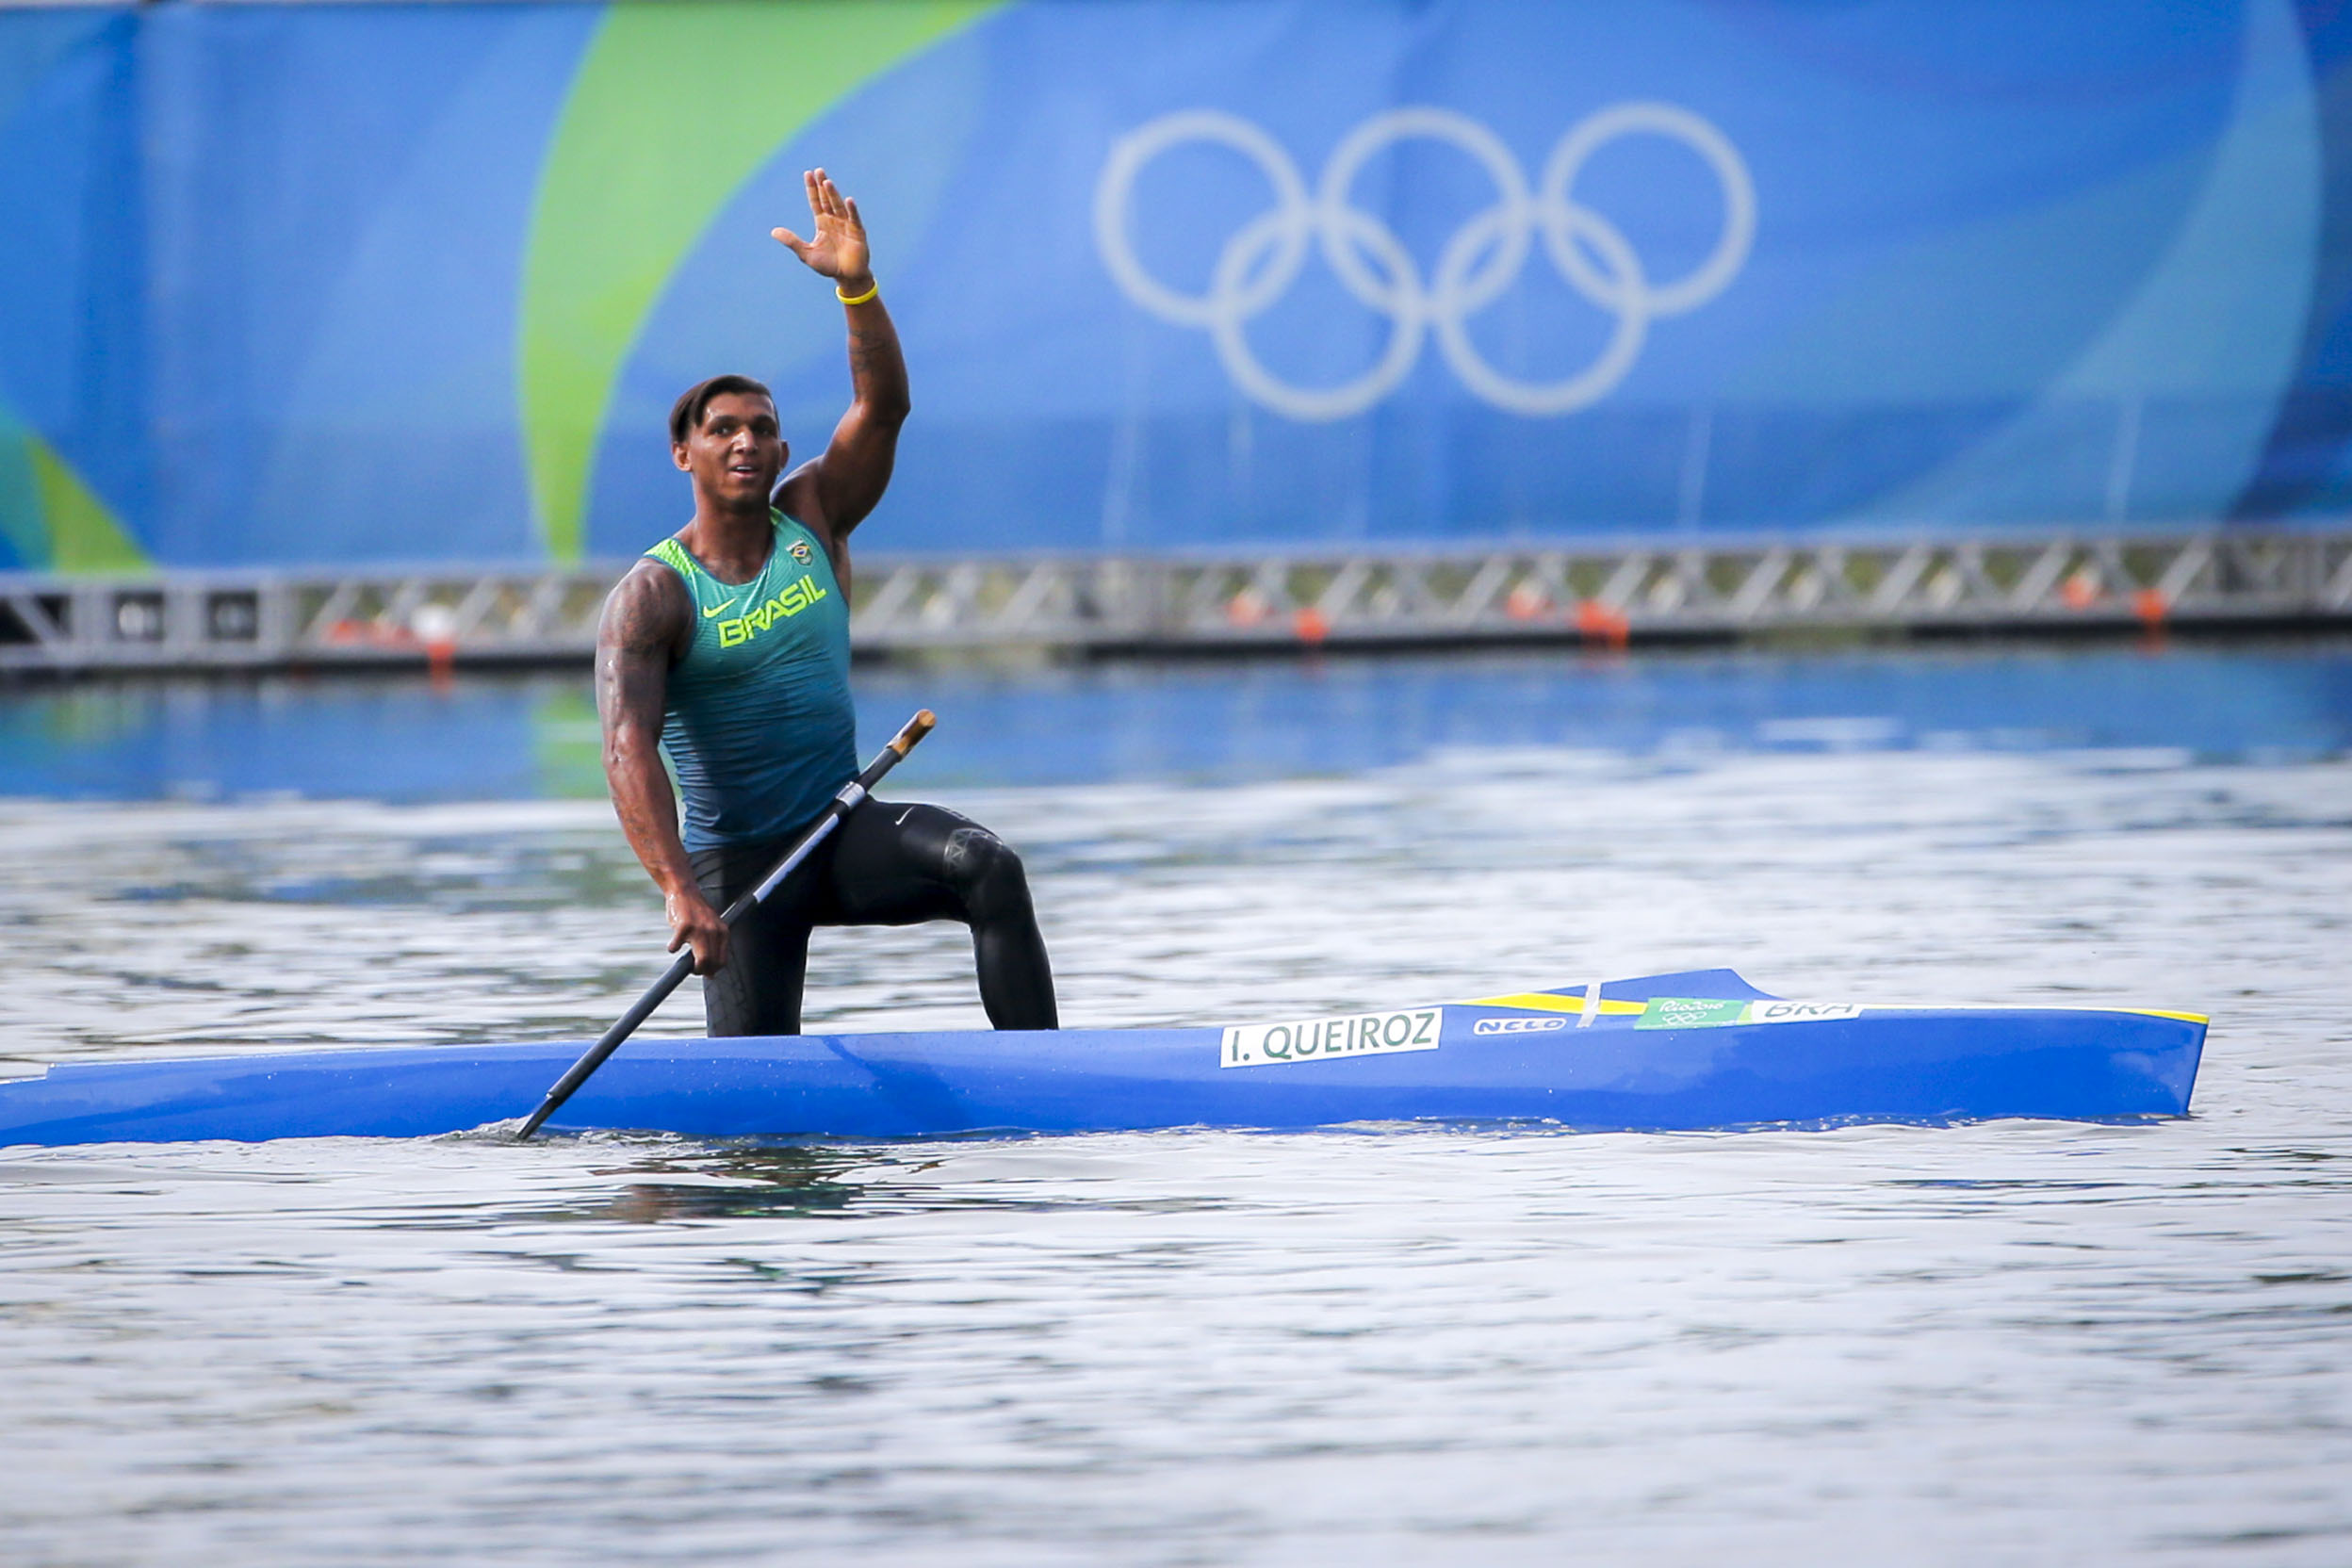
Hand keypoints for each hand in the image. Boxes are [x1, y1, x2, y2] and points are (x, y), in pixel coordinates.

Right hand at [664, 887, 729, 974]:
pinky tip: (672, 945)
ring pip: (700, 960)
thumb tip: (711, 975)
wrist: (685, 891)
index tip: (705, 972)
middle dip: (702, 971)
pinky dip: (672, 948)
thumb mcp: (711, 927)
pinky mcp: (684, 926)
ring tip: (686, 963)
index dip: (713, 970)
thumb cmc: (696, 912)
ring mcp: (700, 929)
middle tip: (694, 969)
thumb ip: (713, 947)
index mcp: (723, 932)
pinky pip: (676, 946)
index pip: (722, 961)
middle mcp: (714, 931)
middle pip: (712, 963)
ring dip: (692, 967)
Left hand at [771, 168, 871, 291]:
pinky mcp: (858, 233)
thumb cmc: (828, 266)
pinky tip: (848, 200)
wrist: (847, 278)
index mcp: (822, 223)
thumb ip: (792, 241)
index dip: (812, 189)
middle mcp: (834, 221)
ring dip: (833, 194)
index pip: (816, 202)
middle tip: (818, 170)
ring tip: (827, 182)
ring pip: (838, 206)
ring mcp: (847, 225)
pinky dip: (851, 210)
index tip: (808, 173)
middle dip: (823, 186)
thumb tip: (773, 232)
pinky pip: (854, 219)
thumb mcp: (806, 253)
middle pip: (827, 199)